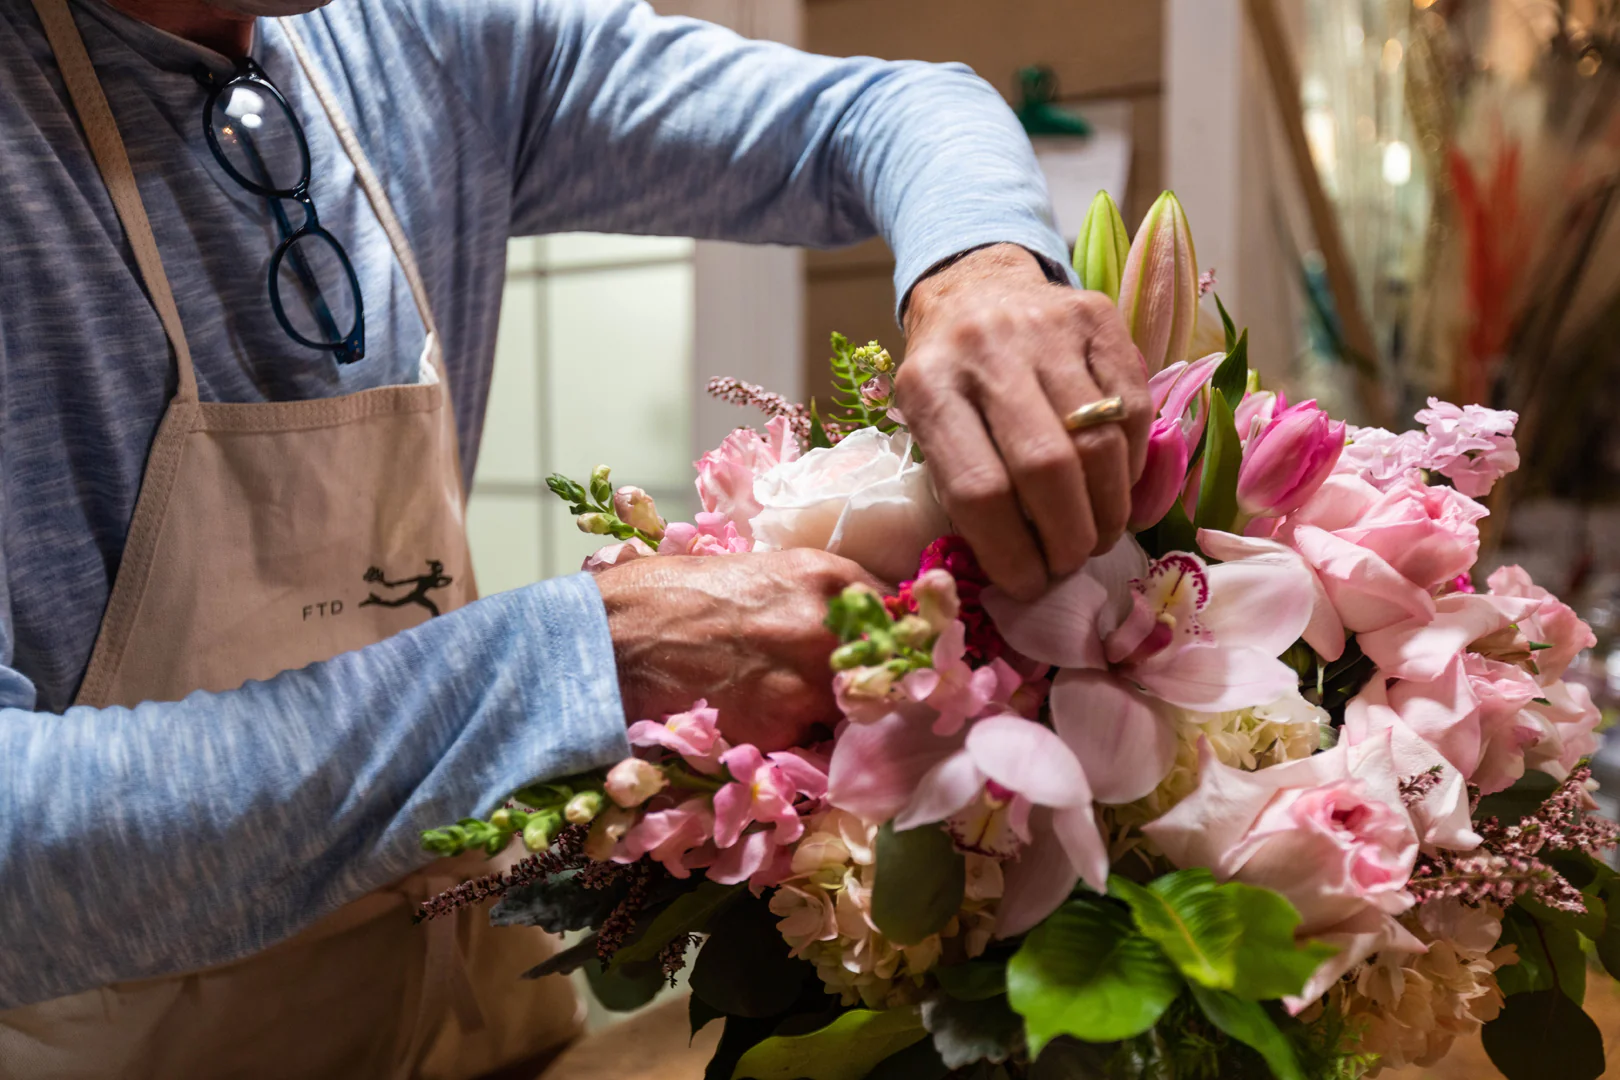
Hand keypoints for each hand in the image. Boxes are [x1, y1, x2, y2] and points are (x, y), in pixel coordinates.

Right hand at [594, 550, 883, 749]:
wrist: (614, 641)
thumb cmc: (672, 595)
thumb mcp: (758, 569)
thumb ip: (814, 595)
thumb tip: (854, 621)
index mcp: (828, 577)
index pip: (903, 616)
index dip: (897, 639)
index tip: (892, 653)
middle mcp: (831, 630)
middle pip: (890, 670)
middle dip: (876, 683)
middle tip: (856, 690)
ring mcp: (809, 686)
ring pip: (856, 712)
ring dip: (840, 717)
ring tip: (801, 709)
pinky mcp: (781, 733)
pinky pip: (813, 744)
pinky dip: (799, 742)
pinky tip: (768, 727)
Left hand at [900, 244, 1151, 600]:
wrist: (975, 286)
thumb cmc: (950, 378)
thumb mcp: (928, 426)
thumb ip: (961, 484)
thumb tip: (1018, 570)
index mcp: (928, 386)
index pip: (977, 490)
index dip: (1011, 553)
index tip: (1028, 584)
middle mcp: (986, 349)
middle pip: (1045, 468)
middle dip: (1067, 538)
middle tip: (1070, 564)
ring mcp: (1046, 328)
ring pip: (1097, 443)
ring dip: (1106, 511)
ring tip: (1097, 536)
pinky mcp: (1098, 317)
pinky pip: (1132, 409)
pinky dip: (1130, 464)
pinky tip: (1115, 486)